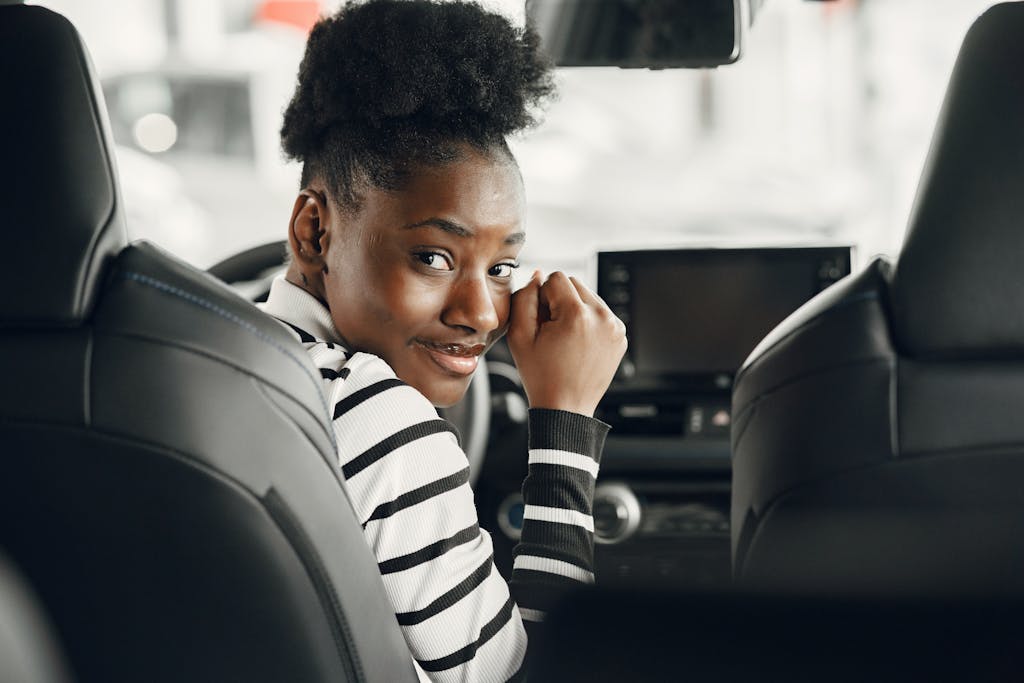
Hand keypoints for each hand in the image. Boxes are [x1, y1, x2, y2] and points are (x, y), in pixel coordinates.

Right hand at [507, 270, 627, 416]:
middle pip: (575, 283)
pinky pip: (600, 313)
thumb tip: (538, 275)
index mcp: (578, 315)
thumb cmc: (541, 375)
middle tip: (552, 330)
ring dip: (574, 309)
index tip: (542, 321)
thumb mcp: (520, 335)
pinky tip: (578, 344)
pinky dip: (588, 322)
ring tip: (565, 339)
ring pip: (589, 296)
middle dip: (560, 300)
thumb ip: (524, 297)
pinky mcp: (621, 336)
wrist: (565, 408)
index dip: (542, 297)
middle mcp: (602, 317)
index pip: (556, 278)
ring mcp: (615, 327)